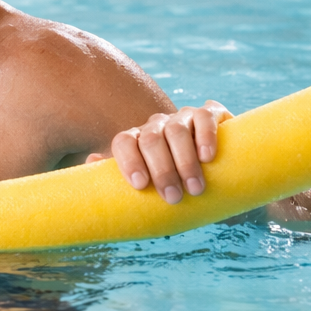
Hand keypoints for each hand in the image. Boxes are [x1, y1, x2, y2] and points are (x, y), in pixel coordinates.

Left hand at [86, 101, 232, 203]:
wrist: (218, 172)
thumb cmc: (176, 181)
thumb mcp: (150, 183)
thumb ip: (121, 175)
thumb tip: (92, 160)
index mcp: (137, 140)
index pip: (123, 142)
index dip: (128, 161)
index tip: (140, 185)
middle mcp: (157, 126)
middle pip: (150, 139)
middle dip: (161, 170)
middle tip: (172, 197)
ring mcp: (183, 117)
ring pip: (176, 130)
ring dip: (185, 161)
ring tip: (194, 189)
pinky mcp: (211, 113)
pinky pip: (204, 116)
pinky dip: (205, 136)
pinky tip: (208, 157)